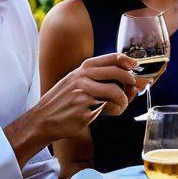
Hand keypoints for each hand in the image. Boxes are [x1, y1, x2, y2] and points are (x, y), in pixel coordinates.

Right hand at [7, 53, 137, 162]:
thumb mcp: (76, 83)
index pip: (110, 59)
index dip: (126, 61)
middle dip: (130, 81)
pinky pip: (108, 109)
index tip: (135, 66)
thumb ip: (98, 79)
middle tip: (133, 88)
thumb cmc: (63, 101)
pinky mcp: (85, 110)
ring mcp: (83, 93)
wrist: (42, 120)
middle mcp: (83, 78)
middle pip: (116, 73)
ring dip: (123, 100)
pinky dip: (114, 111)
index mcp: (82, 70)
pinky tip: (111, 113)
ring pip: (115, 92)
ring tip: (122, 105)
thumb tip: (130, 81)